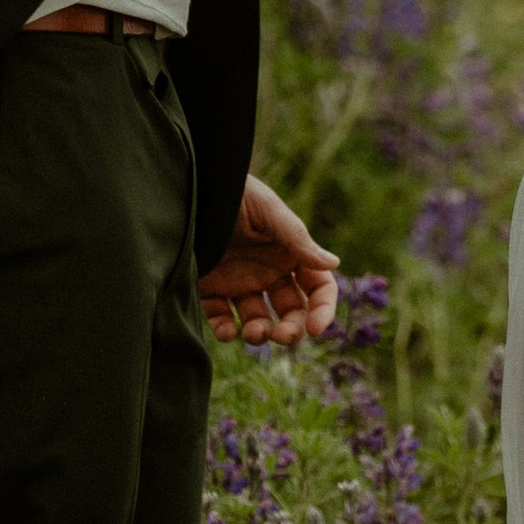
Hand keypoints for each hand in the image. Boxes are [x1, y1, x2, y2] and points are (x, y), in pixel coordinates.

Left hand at [199, 175, 340, 346]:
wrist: (189, 186)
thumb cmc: (233, 191)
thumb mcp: (267, 210)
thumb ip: (296, 239)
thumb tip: (334, 263)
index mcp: (290, 253)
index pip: (317, 288)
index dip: (322, 310)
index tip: (316, 329)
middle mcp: (269, 272)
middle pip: (291, 311)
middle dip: (291, 329)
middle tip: (282, 337)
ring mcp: (240, 282)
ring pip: (258, 320)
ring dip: (260, 333)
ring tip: (252, 333)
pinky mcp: (211, 289)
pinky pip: (221, 318)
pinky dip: (226, 330)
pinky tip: (228, 331)